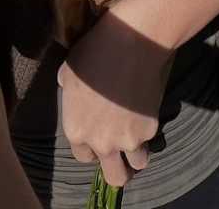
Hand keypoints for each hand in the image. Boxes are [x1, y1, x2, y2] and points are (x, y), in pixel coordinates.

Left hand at [57, 1, 176, 188]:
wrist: (132, 42)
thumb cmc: (95, 52)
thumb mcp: (68, 73)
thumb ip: (69, 93)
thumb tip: (75, 93)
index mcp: (76, 131)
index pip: (83, 155)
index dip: (92, 144)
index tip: (99, 132)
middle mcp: (101, 142)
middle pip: (113, 175)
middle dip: (116, 167)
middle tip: (121, 152)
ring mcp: (127, 139)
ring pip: (136, 165)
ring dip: (136, 155)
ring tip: (138, 137)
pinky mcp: (150, 128)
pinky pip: (150, 140)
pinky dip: (149, 132)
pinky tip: (146, 113)